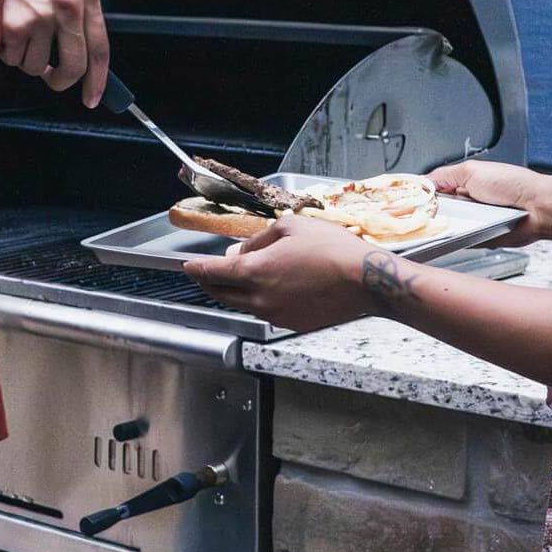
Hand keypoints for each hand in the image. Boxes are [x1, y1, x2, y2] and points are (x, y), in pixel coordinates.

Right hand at [0, 0, 109, 107]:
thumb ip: (75, 20)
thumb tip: (85, 65)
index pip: (100, 47)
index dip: (98, 79)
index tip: (93, 97)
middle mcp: (67, 4)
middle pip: (75, 66)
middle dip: (61, 80)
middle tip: (53, 79)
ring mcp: (41, 16)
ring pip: (38, 67)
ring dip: (25, 58)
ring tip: (18, 31)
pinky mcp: (15, 27)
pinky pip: (14, 60)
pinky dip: (6, 52)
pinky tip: (4, 29)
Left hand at [184, 215, 378, 331]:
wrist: (364, 280)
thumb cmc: (331, 249)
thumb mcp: (290, 228)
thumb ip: (258, 239)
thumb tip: (241, 251)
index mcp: (255, 271)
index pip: (213, 273)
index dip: (197, 269)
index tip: (187, 266)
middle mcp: (260, 298)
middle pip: (222, 294)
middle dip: (209, 283)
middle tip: (205, 273)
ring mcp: (275, 314)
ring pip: (244, 304)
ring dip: (236, 291)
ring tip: (242, 275)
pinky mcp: (291, 323)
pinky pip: (266, 311)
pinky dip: (260, 300)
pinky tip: (273, 287)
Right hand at [429, 160, 551, 249]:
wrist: (537, 208)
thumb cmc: (512, 184)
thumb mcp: (471, 170)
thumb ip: (444, 175)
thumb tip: (422, 180)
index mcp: (463, 183)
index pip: (433, 190)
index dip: (420, 196)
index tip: (406, 201)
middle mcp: (466, 203)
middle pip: (436, 211)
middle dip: (429, 213)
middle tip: (420, 214)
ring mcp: (472, 222)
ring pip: (446, 228)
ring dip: (443, 226)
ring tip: (441, 223)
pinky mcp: (479, 239)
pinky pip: (461, 241)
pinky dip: (456, 239)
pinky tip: (455, 235)